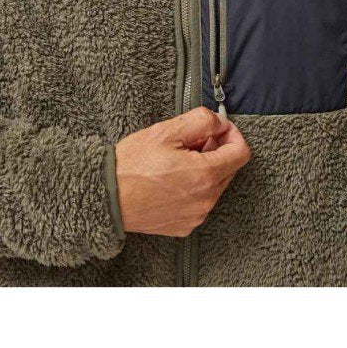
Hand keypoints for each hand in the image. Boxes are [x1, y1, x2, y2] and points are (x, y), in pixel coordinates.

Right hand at [115, 107, 250, 236]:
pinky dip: (193, 188)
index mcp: (204, 175)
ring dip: (205, 169)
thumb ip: (202, 121)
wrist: (105, 199)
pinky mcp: (184, 226)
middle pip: (229, 169)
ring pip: (215, 186)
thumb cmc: (130, 165)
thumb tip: (221, 122)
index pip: (241, 153)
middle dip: (216, 150)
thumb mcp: (166, 131)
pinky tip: (171, 179)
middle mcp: (205, 200)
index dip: (233, 135)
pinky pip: (200, 202)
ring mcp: (196, 216)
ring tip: (177, 160)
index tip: (219, 129)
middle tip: (191, 141)